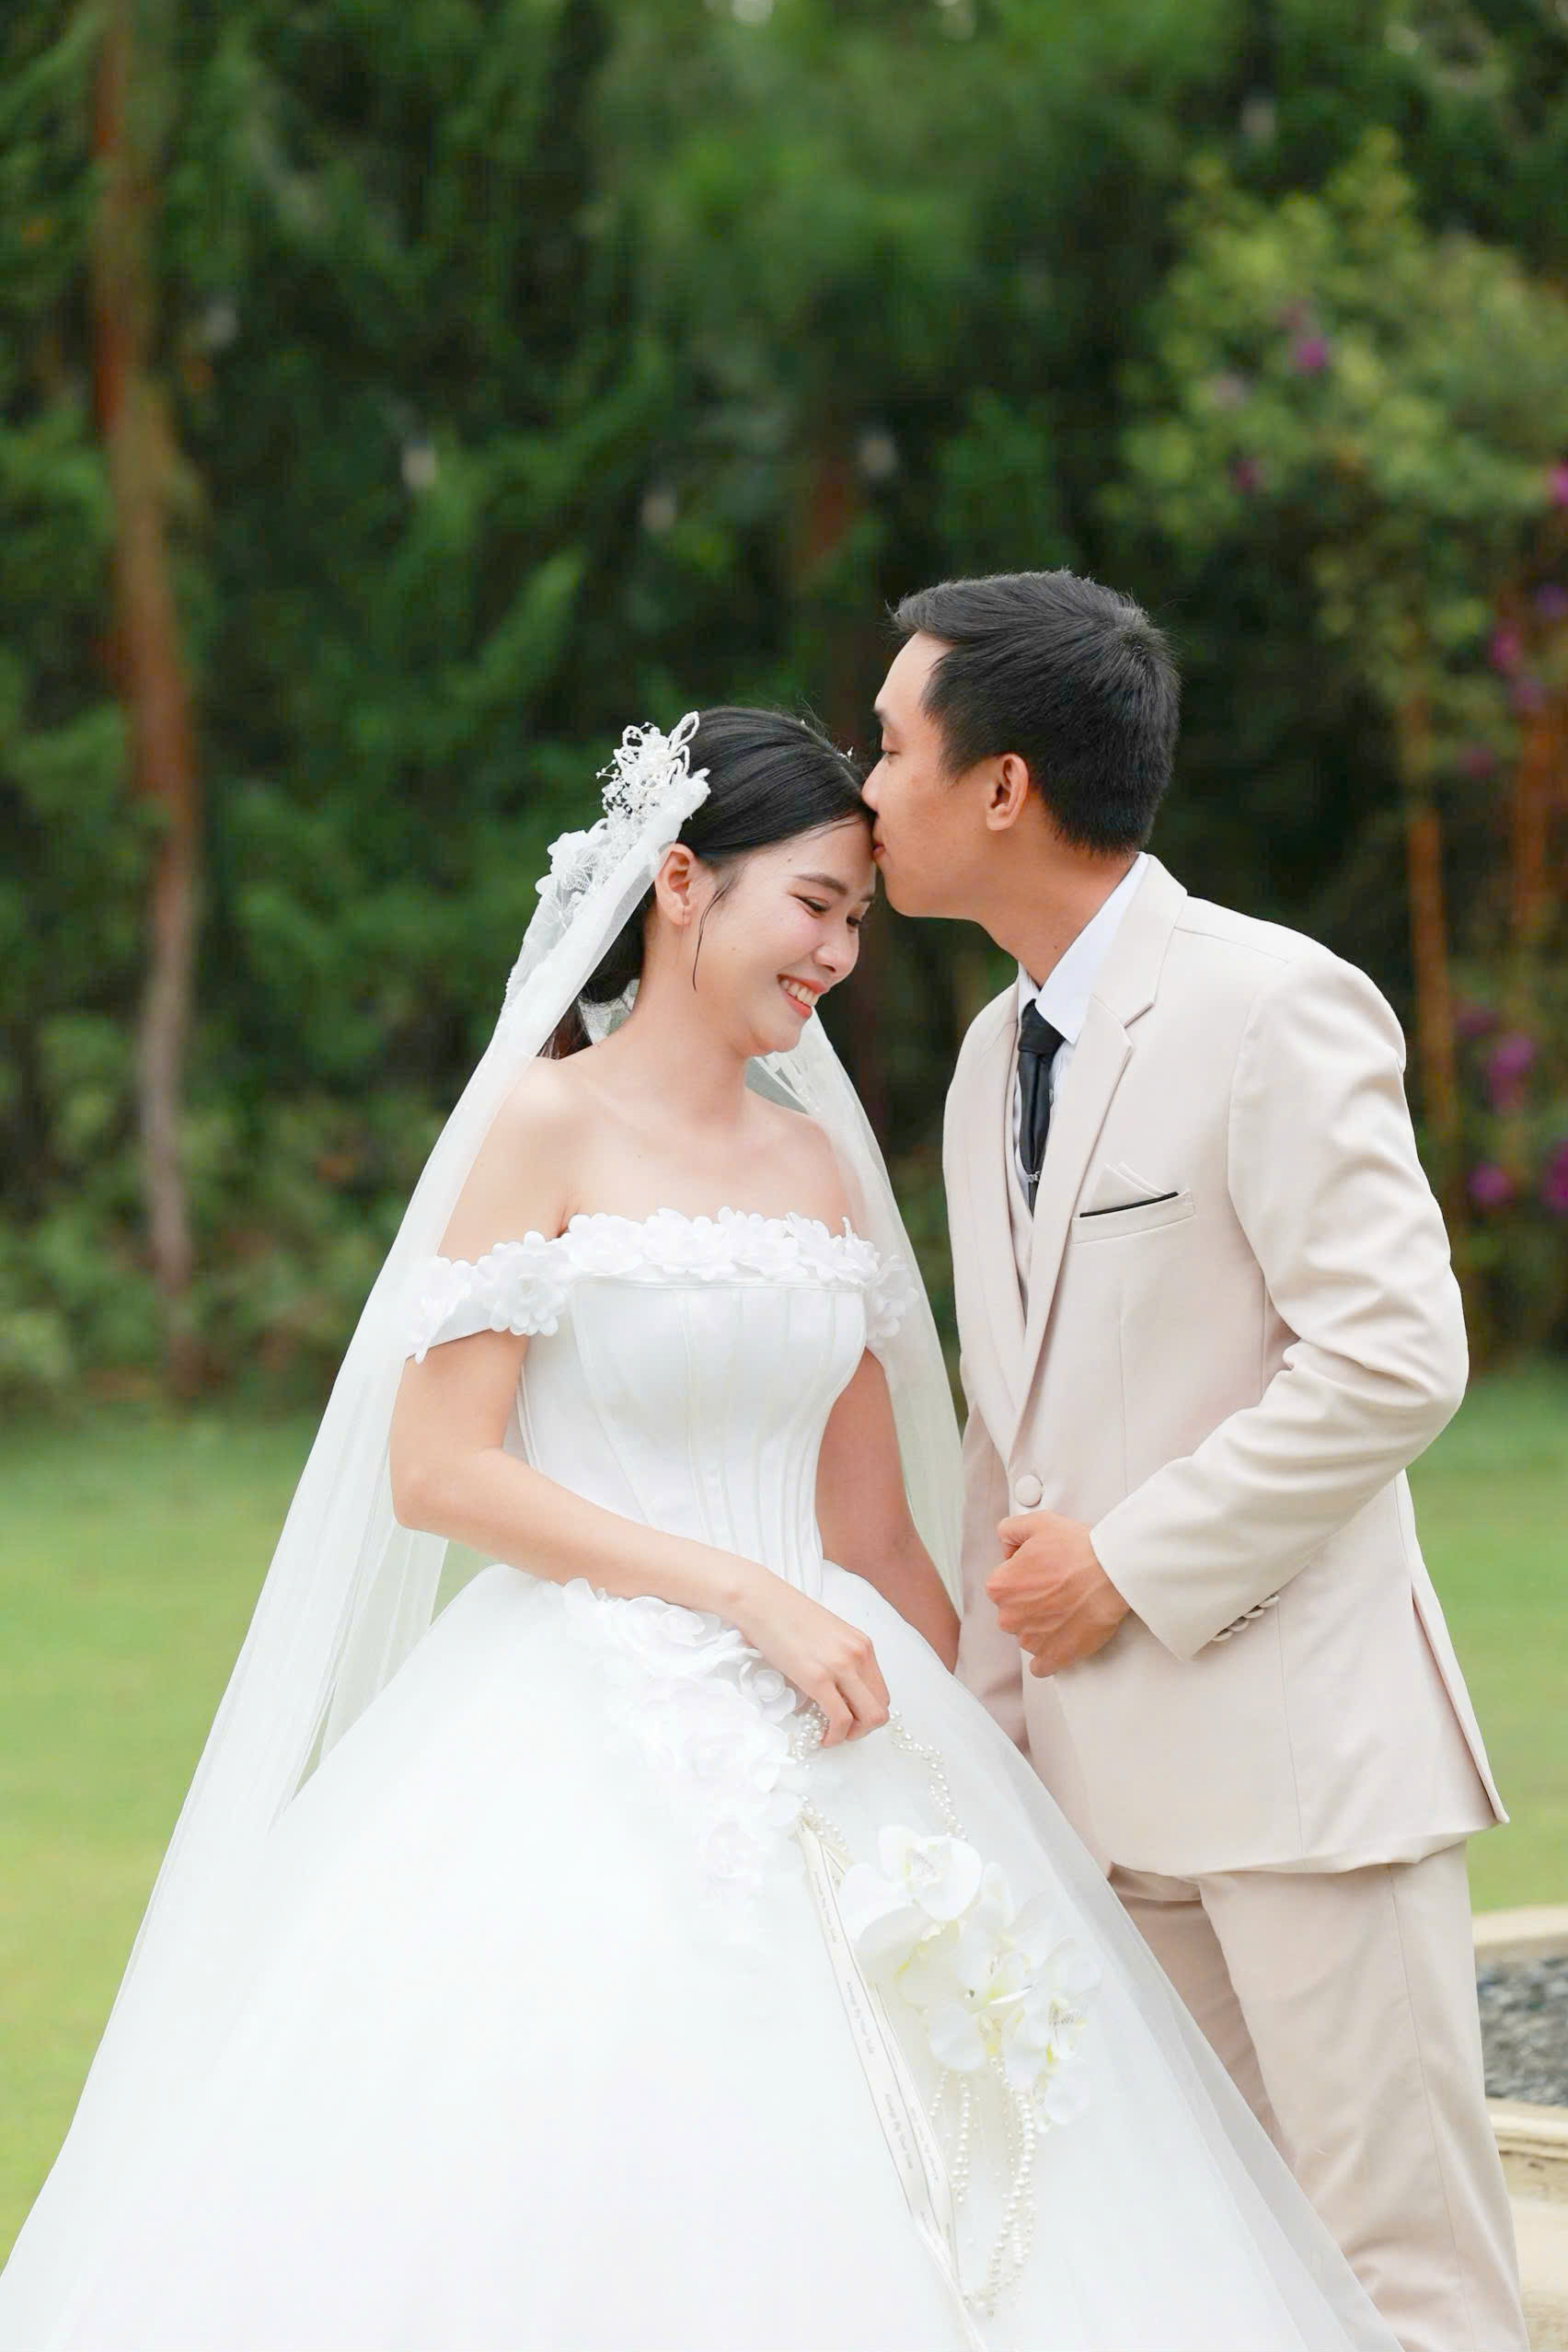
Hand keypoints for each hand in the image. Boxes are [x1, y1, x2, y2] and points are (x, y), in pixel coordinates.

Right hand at [732, 1570, 889, 1746]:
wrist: (760, 1601)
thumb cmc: (785, 1616)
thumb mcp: (825, 1635)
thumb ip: (837, 1659)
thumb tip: (835, 1690)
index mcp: (861, 1645)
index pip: (881, 1692)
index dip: (867, 1713)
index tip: (849, 1718)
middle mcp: (858, 1655)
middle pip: (881, 1708)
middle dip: (864, 1728)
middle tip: (843, 1732)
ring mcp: (840, 1666)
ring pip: (870, 1717)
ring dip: (853, 1735)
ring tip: (833, 1735)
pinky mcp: (817, 1678)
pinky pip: (840, 1719)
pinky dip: (835, 1736)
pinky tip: (823, 1737)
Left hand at [986, 1512, 1128, 1676]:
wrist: (1112, 1573)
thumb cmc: (1078, 1549)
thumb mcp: (1037, 1523)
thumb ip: (1009, 1530)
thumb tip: (1006, 1545)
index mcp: (1000, 1586)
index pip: (1002, 1585)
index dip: (1022, 1575)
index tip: (1041, 1571)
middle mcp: (1009, 1616)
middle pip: (1014, 1612)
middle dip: (1030, 1602)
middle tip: (1057, 1588)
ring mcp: (1031, 1640)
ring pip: (1028, 1636)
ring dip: (1043, 1627)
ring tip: (1068, 1608)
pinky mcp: (1054, 1656)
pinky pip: (1041, 1666)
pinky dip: (1050, 1656)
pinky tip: (1062, 1640)